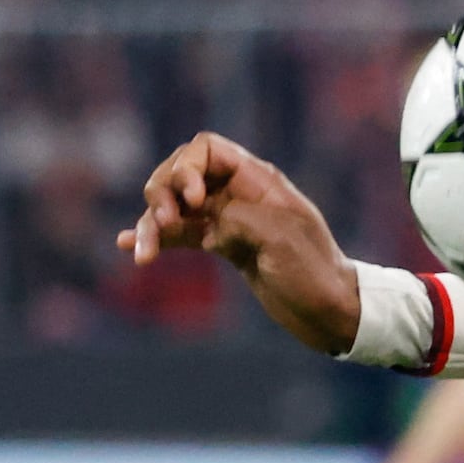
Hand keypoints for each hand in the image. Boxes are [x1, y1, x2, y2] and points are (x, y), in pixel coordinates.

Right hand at [123, 133, 364, 356]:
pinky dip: (158, 238)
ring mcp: (229, 221)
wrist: (332, 314)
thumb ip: (236, 216)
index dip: (187, 167)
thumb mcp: (279, 238)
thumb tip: (203, 219)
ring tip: (142, 252)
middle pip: (182, 173)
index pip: (206, 148)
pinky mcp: (224, 247)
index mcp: (258, 180)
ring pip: (177, 207)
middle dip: (163, 192)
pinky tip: (131, 246)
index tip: (194, 201)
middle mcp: (240, 194)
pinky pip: (183, 235)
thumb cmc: (315, 273)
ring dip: (153, 223)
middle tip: (165, 222)